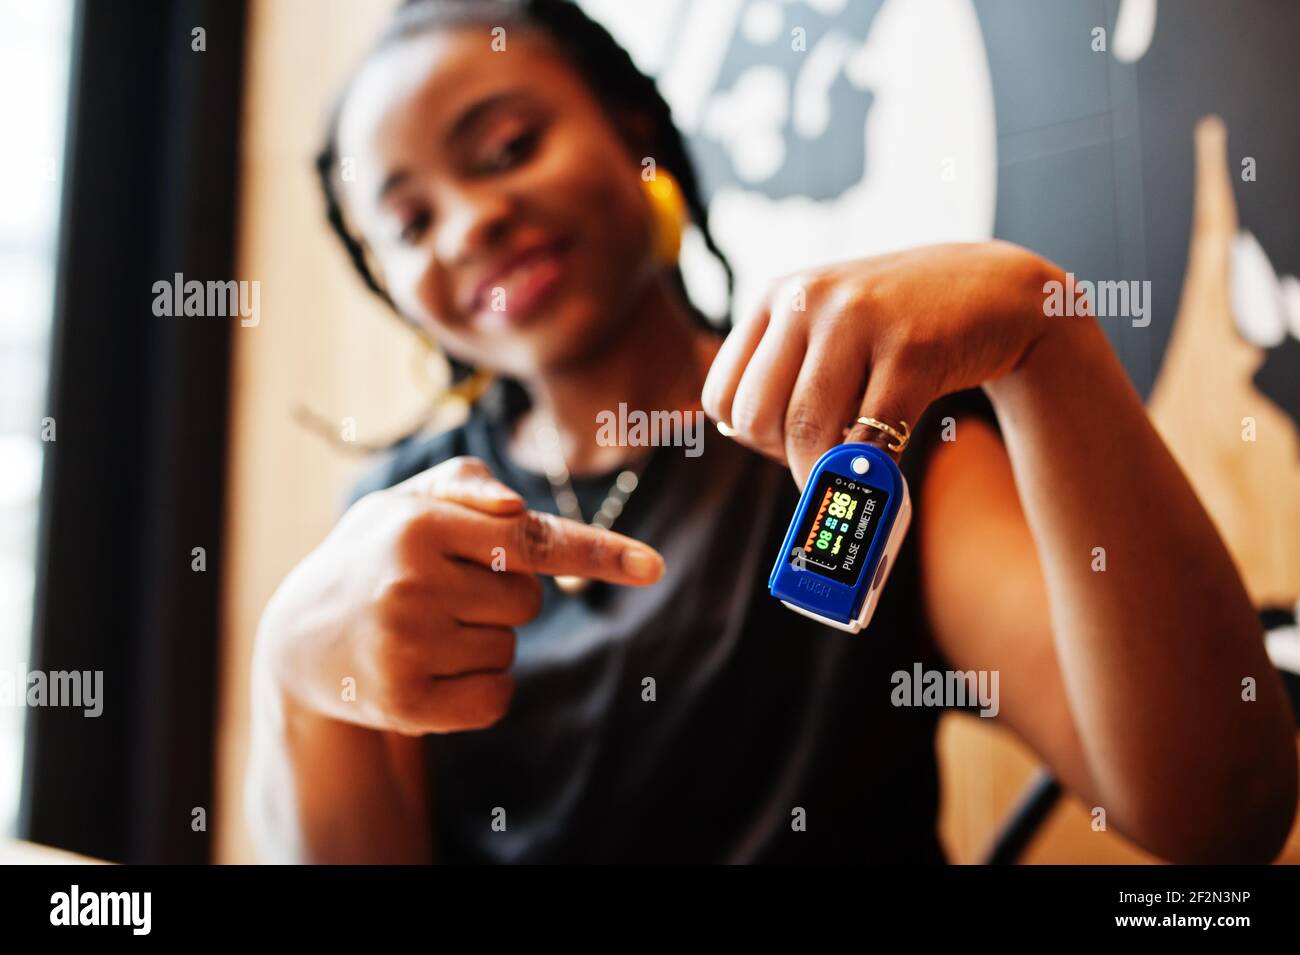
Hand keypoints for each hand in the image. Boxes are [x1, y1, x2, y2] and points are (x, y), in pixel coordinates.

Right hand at [255, 456, 664, 734]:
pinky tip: (431, 670)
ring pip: (510, 649)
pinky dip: (480, 689)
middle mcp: (410, 583)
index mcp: (418, 525)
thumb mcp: (405, 503)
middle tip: (444, 593)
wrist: (301, 638)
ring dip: (483, 642)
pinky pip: (496, 698)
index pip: (528, 539)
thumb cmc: (374, 556)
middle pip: (529, 599)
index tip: (653, 568)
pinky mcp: (407, 705)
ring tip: (424, 629)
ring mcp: (406, 647)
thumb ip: (467, 488)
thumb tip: (518, 508)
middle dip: (502, 596)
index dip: (597, 553)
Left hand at [701, 241, 1061, 485]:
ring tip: (852, 474)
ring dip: (825, 473)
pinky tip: (885, 470)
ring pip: (806, 430)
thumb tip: (739, 436)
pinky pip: (870, 434)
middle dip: (784, 458)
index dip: (749, 435)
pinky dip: (871, 470)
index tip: (785, 442)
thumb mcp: (827, 325)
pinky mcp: (911, 348)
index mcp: (776, 295)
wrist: (993, 291)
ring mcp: (858, 318)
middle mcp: (806, 298)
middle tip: (822, 460)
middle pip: (757, 416)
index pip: (722, 392)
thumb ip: (782, 367)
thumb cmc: (898, 326)